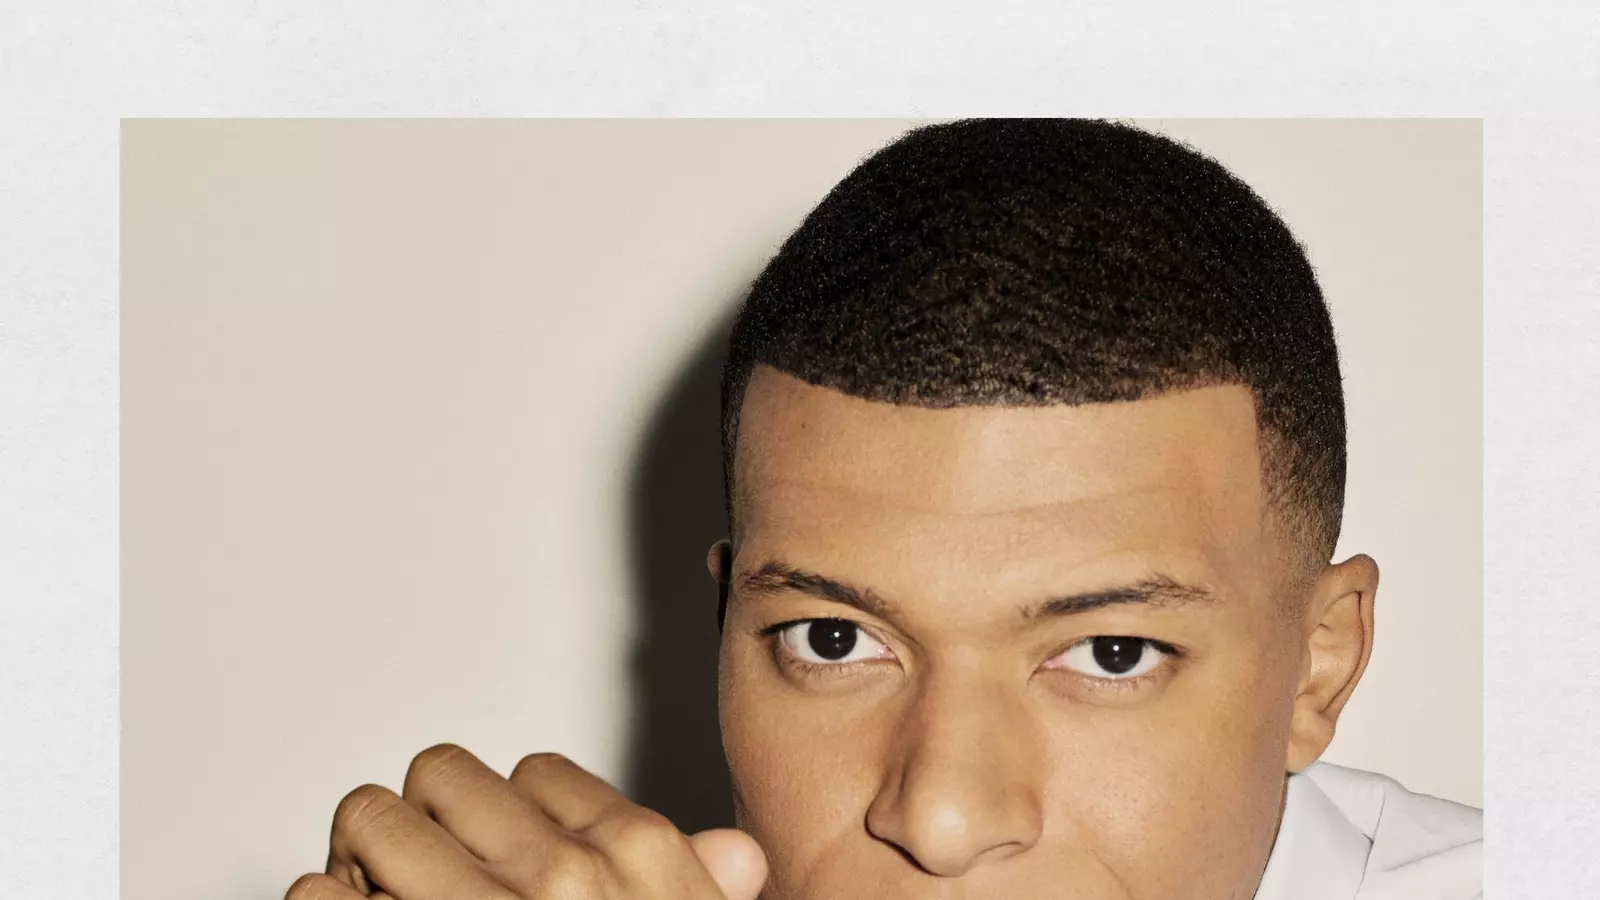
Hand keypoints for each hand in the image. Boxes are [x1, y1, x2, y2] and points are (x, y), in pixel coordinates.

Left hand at [285, 744, 766, 899]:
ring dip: (362, 861)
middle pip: (441, 776)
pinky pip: (316, 899)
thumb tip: (733, 855)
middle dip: (422, 820)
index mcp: (637, 858)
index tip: (494, 855)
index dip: (502, 816)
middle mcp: (558, 877)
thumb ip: (700, 894)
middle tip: (421, 869)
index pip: (534, 775)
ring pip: (368, 818)